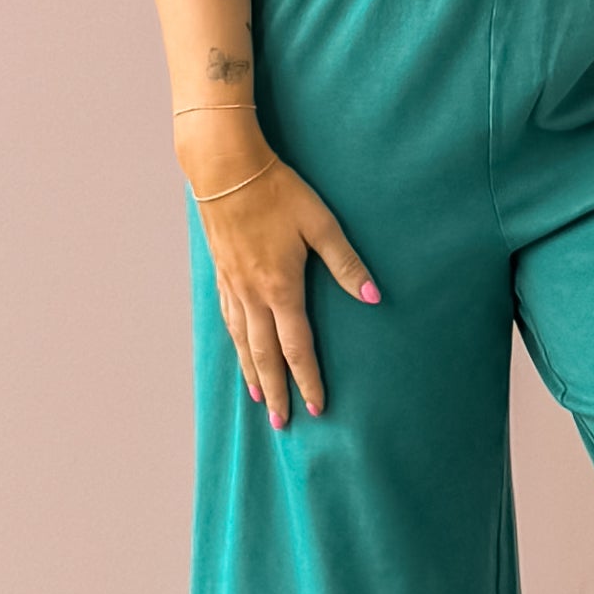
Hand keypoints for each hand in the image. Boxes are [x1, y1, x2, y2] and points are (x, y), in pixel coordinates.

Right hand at [180, 116, 379, 427]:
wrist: (225, 169)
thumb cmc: (277, 191)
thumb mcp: (320, 222)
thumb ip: (345, 261)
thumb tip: (372, 295)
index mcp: (280, 287)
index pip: (297, 347)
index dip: (308, 379)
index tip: (316, 408)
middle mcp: (253, 295)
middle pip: (265, 356)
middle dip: (277, 392)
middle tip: (282, 424)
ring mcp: (233, 286)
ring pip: (243, 342)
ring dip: (252, 374)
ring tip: (260, 400)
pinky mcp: (221, 273)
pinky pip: (229, 321)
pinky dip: (236, 345)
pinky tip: (239, 351)